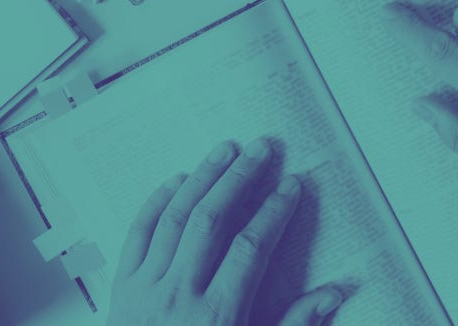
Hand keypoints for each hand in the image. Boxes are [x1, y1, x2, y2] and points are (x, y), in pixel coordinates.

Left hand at [107, 138, 343, 325]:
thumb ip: (294, 325)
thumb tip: (335, 292)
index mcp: (218, 317)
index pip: (251, 248)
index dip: (274, 212)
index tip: (292, 185)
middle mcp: (179, 296)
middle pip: (212, 220)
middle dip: (240, 178)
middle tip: (262, 147)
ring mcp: (146, 290)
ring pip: (175, 218)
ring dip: (202, 178)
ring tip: (225, 150)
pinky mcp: (122, 289)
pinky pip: (137, 234)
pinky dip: (156, 203)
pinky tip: (176, 181)